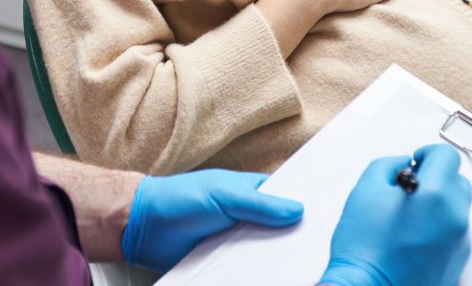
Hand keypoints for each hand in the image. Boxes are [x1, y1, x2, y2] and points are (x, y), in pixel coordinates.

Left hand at [121, 169, 302, 272]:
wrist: (141, 227)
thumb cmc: (180, 198)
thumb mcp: (224, 195)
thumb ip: (259, 203)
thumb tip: (298, 211)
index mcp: (253, 194)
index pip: (289, 202)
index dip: (308, 212)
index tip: (330, 225)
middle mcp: (249, 218)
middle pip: (282, 233)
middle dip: (297, 244)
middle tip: (317, 258)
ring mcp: (237, 243)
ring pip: (266, 256)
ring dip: (278, 264)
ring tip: (302, 275)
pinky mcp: (224, 264)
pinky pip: (246, 273)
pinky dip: (256, 277)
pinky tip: (269, 282)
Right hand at [320, 144, 471, 285]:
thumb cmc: (364, 247)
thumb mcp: (366, 189)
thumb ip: (388, 164)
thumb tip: (403, 164)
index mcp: (435, 195)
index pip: (447, 156)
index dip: (428, 153)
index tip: (417, 161)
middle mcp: (454, 217)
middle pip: (457, 181)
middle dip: (436, 178)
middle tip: (410, 189)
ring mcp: (459, 242)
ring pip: (456, 208)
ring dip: (438, 204)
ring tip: (408, 217)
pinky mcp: (457, 262)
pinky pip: (454, 233)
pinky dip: (439, 228)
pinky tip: (413, 237)